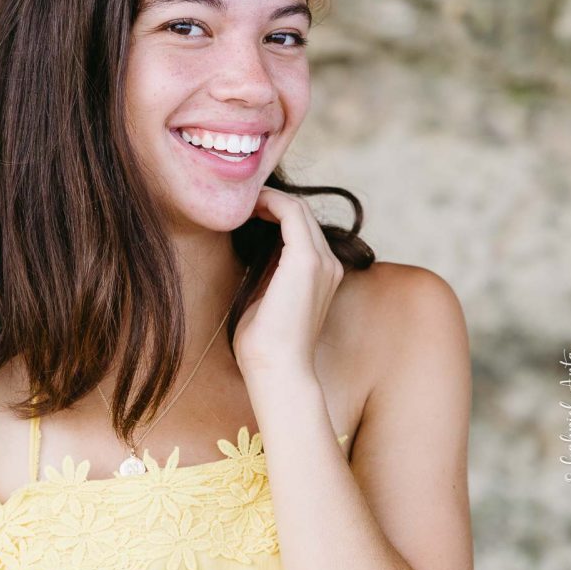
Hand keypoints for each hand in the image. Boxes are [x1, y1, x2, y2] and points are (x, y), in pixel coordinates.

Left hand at [234, 186, 343, 379]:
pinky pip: (291, 212)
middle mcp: (329, 265)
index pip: (302, 230)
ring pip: (298, 210)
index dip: (275, 213)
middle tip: (241, 202)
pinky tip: (249, 207)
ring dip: (270, 200)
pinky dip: (270, 202)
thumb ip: (267, 269)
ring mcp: (323, 261)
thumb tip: (250, 241)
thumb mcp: (266, 296)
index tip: (247, 212)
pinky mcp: (307, 260)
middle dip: (272, 202)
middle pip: (302, 215)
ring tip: (243, 203)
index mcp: (322, 275)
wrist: (276, 369)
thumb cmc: (265, 344)